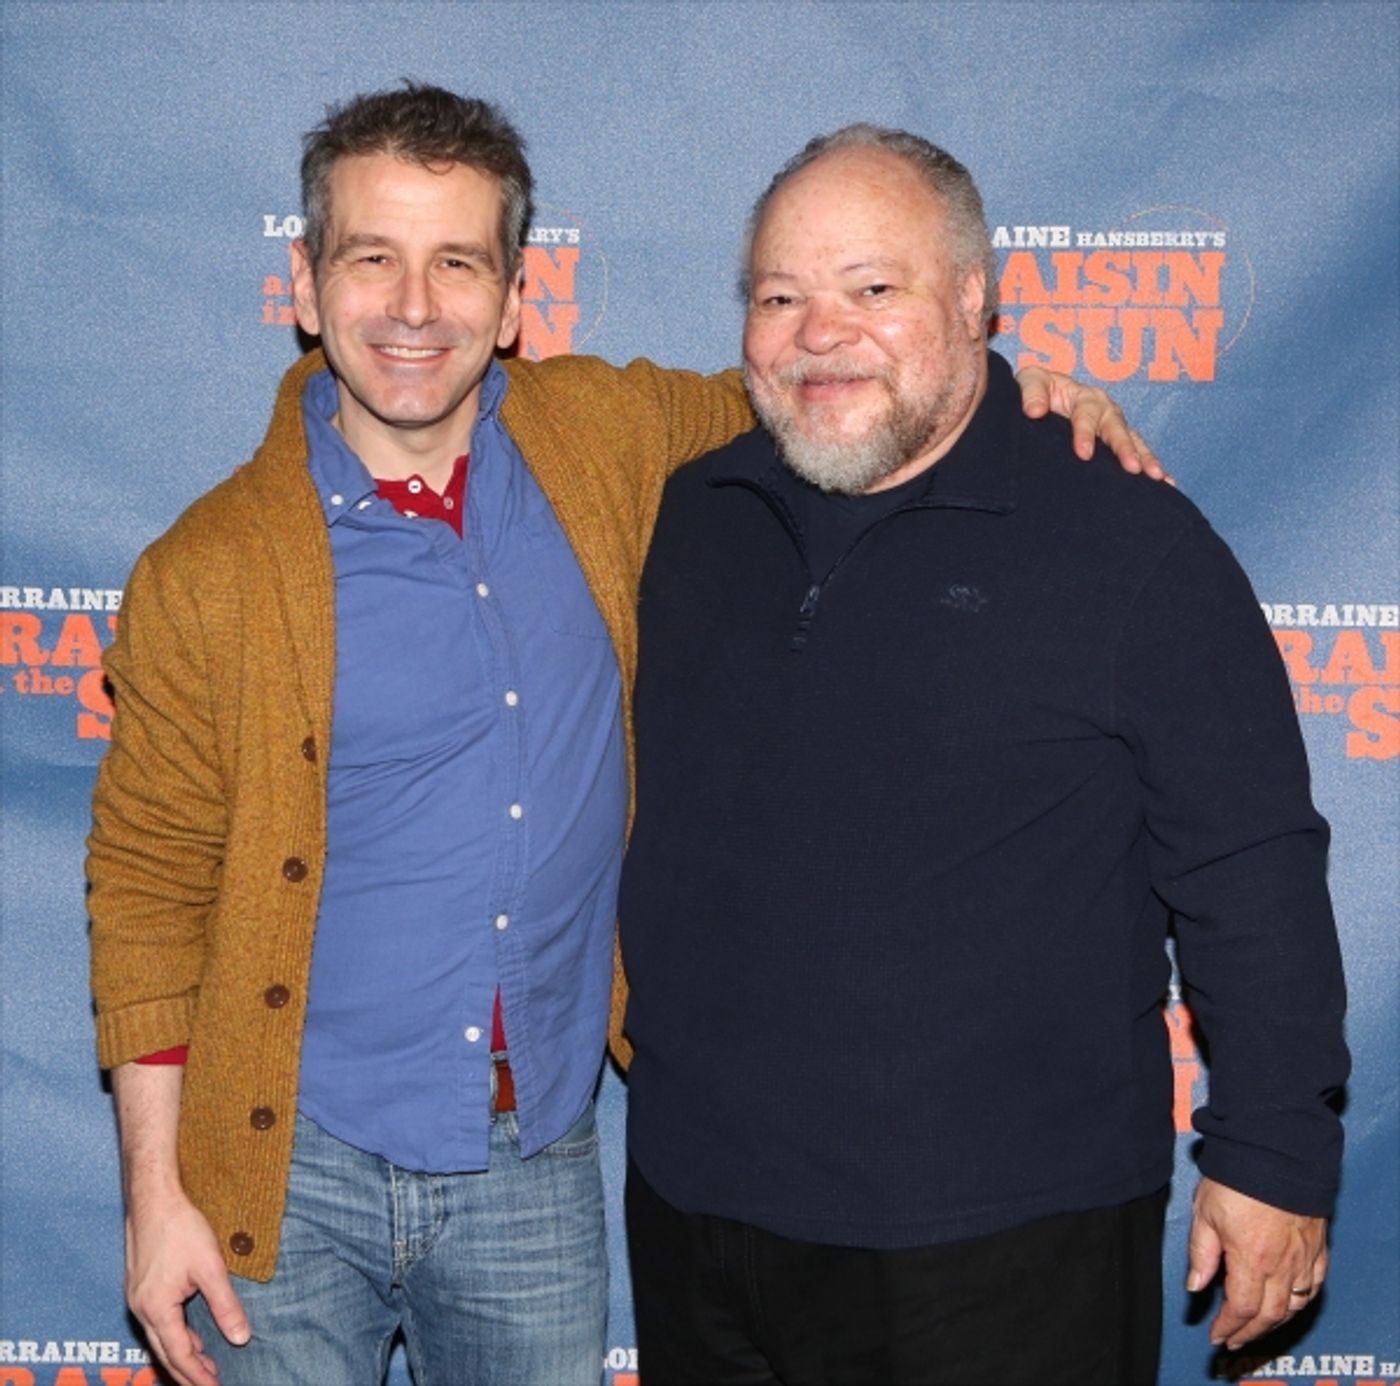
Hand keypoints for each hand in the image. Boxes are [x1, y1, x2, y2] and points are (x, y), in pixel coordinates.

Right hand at [125, 1191, 249, 1385]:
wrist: (153, 1201)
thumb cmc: (181, 1229)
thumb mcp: (210, 1268)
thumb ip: (225, 1305)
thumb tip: (240, 1337)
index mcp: (156, 1309)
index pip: (178, 1354)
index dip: (196, 1374)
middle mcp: (141, 1309)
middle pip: (164, 1352)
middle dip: (186, 1372)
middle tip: (209, 1384)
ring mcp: (137, 1298)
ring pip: (159, 1338)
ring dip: (181, 1353)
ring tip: (203, 1366)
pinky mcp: (140, 1287)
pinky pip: (156, 1321)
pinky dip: (173, 1334)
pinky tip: (190, 1333)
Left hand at [1015, 365, 1169, 481]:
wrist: (1042, 399)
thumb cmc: (1037, 391)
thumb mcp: (1031, 381)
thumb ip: (1031, 392)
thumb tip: (1034, 411)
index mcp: (1084, 396)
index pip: (1086, 414)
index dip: (1085, 433)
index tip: (1083, 454)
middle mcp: (1105, 410)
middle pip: (1117, 428)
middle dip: (1126, 449)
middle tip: (1133, 468)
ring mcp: (1115, 426)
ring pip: (1134, 441)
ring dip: (1146, 459)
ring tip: (1156, 478)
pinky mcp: (1119, 441)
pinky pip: (1140, 453)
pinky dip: (1153, 466)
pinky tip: (1166, 484)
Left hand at [1186, 1177, 1328, 1349]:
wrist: (1278, 1151)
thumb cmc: (1238, 1176)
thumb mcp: (1205, 1212)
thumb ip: (1201, 1253)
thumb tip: (1196, 1285)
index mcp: (1251, 1259)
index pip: (1241, 1308)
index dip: (1228, 1327)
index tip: (1217, 1336)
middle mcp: (1282, 1265)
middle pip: (1269, 1314)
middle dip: (1250, 1332)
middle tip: (1234, 1339)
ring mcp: (1304, 1257)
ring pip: (1294, 1304)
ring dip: (1274, 1321)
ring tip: (1256, 1325)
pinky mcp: (1318, 1246)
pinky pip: (1313, 1285)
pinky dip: (1301, 1300)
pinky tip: (1290, 1302)